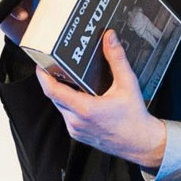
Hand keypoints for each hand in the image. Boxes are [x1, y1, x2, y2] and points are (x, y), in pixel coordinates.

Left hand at [36, 30, 166, 168]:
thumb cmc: (135, 117)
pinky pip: (67, 116)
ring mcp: (75, 130)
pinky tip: (81, 95)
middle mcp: (76, 121)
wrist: (141, 143)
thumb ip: (117, 59)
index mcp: (85, 109)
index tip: (40, 63)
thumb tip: (110, 38)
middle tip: (56, 64)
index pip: (53, 91)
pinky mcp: (78, 134)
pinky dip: (70, 104)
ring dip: (62, 92)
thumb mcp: (128, 84)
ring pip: (60, 106)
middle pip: (54, 97)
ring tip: (70, 77)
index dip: (42, 76)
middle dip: (53, 80)